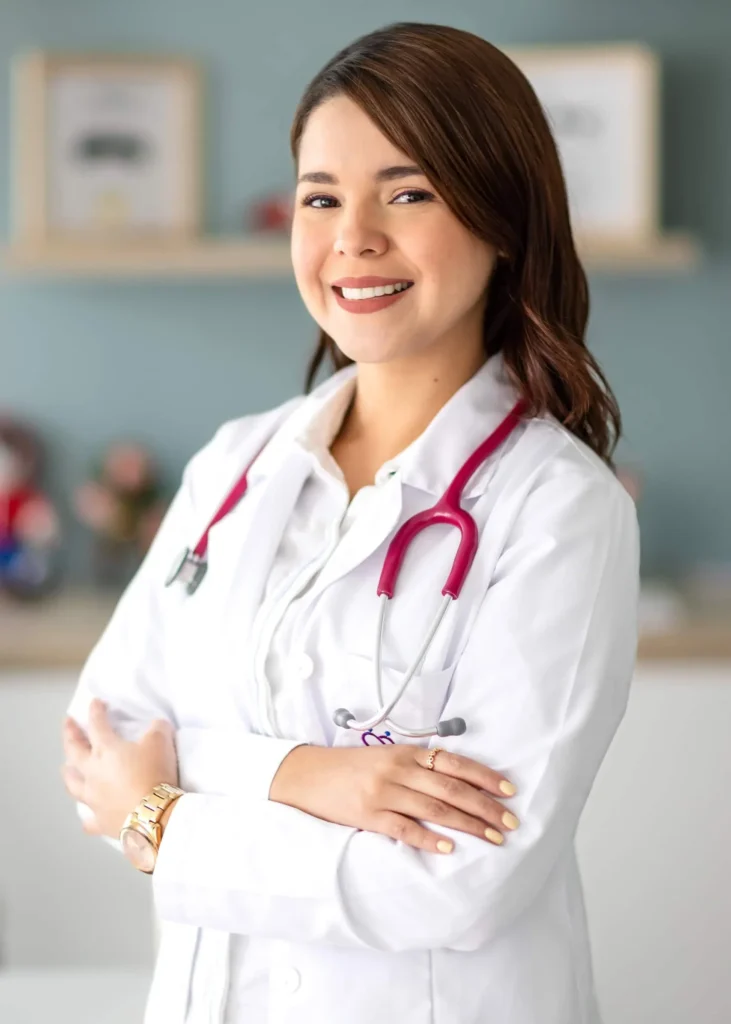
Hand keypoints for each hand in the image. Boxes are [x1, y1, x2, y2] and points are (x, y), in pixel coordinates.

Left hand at [61, 699, 178, 838]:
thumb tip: (155, 725)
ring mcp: (94, 798)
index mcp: (106, 750)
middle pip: (74, 751)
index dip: (95, 711)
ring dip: (69, 773)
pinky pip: (89, 819)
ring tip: (66, 767)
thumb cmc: (154, 774)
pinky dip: (88, 815)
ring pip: (73, 784)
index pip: (97, 724)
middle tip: (67, 724)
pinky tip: (88, 814)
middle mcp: (93, 772)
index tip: (94, 703)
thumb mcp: (161, 741)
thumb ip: (156, 728)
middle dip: (70, 735)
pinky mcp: (101, 821)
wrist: (154, 814)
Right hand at [269, 744, 518, 854]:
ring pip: (435, 809)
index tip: (510, 791)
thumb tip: (457, 781)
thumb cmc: (350, 767)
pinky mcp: (369, 816)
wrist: (308, 774)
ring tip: (492, 838)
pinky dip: (429, 839)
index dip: (485, 777)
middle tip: (510, 823)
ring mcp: (384, 793)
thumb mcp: (386, 756)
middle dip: (486, 807)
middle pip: (452, 789)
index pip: (455, 763)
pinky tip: (449, 848)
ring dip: (468, 825)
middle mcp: (399, 770)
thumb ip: (417, 765)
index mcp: (406, 752)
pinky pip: (405, 828)